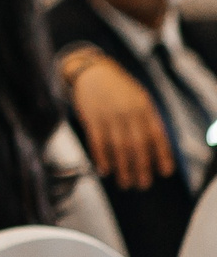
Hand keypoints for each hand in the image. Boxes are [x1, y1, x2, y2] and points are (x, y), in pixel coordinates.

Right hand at [69, 56, 172, 190]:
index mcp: (144, 108)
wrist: (92, 71)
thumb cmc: (119, 88)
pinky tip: (104, 170)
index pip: (157, 135)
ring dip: (123, 168)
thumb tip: (157, 149)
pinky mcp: (91, 118)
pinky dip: (102, 158)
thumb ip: (148, 119)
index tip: (165, 172)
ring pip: (119, 148)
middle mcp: (128, 113)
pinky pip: (98, 143)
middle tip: (143, 184)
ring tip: (125, 183)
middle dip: (142, 168)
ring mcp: (109, 116)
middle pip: (138, 145)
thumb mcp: (139, 98)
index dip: (162, 155)